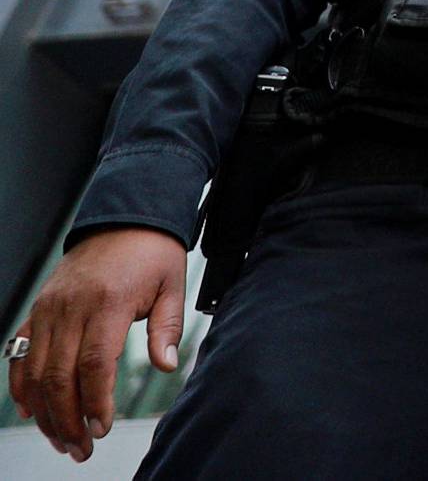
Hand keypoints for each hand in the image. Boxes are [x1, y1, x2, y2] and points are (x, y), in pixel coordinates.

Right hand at [7, 228, 185, 459]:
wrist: (125, 214)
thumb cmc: (151, 249)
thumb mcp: (172, 283)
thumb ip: (168, 328)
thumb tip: (166, 365)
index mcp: (108, 301)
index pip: (94, 364)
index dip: (95, 402)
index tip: (102, 427)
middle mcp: (72, 306)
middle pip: (59, 376)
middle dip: (68, 420)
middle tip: (81, 448)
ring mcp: (50, 308)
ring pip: (36, 372)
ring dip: (45, 412)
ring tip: (61, 438)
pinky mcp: (39, 308)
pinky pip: (21, 354)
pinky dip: (21, 386)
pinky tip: (31, 410)